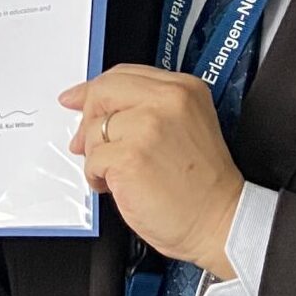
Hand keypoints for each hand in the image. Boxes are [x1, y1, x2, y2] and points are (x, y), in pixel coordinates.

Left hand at [61, 66, 245, 277]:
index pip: (123, 75)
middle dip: (89, 119)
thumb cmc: (202, 185)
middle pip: (103, 92)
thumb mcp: (184, 126)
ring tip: (119, 173)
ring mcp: (148, 127)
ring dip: (96, 156)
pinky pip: (92, 159)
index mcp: (183, 89)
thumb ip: (143, 109)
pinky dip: (97, 177)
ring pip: (94, 128)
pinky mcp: (130, 157)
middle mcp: (168, 101)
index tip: (76, 98)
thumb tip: (90, 106)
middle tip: (89, 143)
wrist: (219, 220)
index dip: (94, 90)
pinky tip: (118, 185)